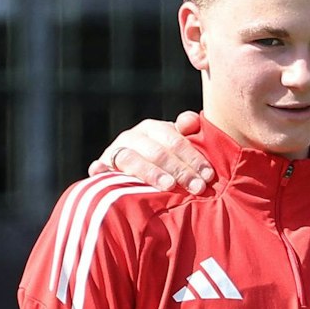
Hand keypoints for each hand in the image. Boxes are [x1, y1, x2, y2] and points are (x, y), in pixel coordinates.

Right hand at [91, 112, 212, 193]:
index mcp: (153, 129)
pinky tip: (102, 173)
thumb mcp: (176, 146)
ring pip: (133, 160)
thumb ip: (188, 134)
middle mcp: (133, 137)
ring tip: (168, 185)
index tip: (208, 174)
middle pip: (157, 152)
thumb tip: (192, 121)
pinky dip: (100, 170)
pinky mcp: (102, 167)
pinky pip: (100, 168)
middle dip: (179, 170)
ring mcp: (115, 152)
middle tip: (197, 187)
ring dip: (151, 172)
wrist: (132, 170)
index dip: (193, 157)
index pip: (175, 140)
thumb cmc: (163, 160)